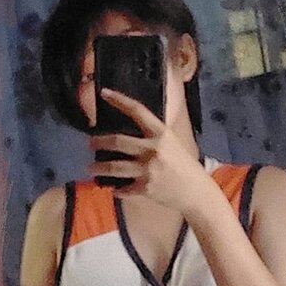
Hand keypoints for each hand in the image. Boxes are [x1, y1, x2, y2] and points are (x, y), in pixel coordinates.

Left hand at [87, 89, 213, 216]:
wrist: (196, 192)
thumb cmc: (185, 166)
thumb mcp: (172, 144)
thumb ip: (153, 137)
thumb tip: (131, 130)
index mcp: (161, 134)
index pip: (137, 111)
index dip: (119, 100)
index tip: (104, 93)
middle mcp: (153, 150)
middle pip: (118, 141)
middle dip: (100, 142)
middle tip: (90, 143)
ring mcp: (148, 170)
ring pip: (114, 167)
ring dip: (98, 168)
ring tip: (90, 168)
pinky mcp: (145, 188)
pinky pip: (123, 188)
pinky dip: (116, 189)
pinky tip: (112, 188)